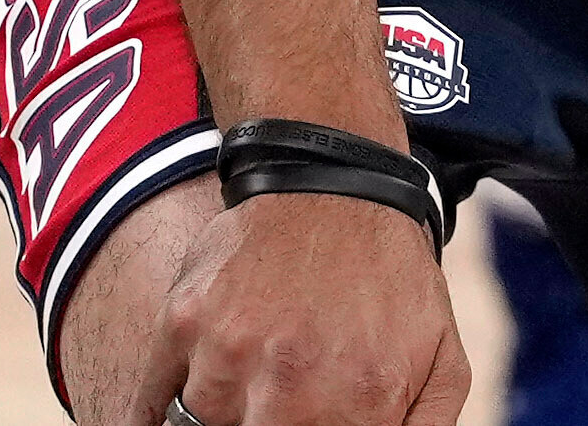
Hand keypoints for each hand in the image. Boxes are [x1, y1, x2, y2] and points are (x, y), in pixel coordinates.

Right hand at [141, 186, 467, 425]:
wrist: (336, 185)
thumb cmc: (389, 279)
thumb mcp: (440, 356)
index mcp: (360, 403)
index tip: (308, 414)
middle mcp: (289, 388)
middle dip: (268, 419)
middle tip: (279, 395)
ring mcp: (228, 356)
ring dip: (225, 411)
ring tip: (256, 371)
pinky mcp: (180, 325)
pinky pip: (146, 407)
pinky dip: (157, 415)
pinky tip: (201, 386)